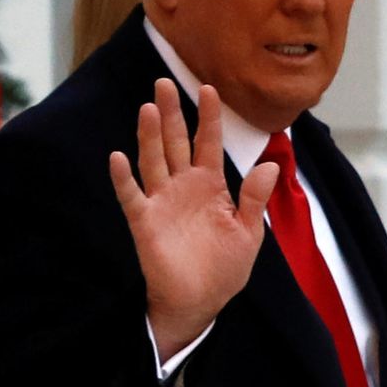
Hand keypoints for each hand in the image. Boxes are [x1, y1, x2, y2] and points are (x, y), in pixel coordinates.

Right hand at [108, 81, 278, 361]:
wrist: (199, 303)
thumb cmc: (223, 269)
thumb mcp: (248, 233)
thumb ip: (254, 199)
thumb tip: (269, 165)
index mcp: (210, 185)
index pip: (208, 142)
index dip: (209, 116)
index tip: (209, 87)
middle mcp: (183, 186)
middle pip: (175, 142)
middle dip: (171, 113)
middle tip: (163, 82)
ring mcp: (162, 201)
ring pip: (153, 160)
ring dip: (149, 135)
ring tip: (147, 108)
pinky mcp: (145, 222)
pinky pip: (132, 196)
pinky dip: (124, 178)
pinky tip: (117, 158)